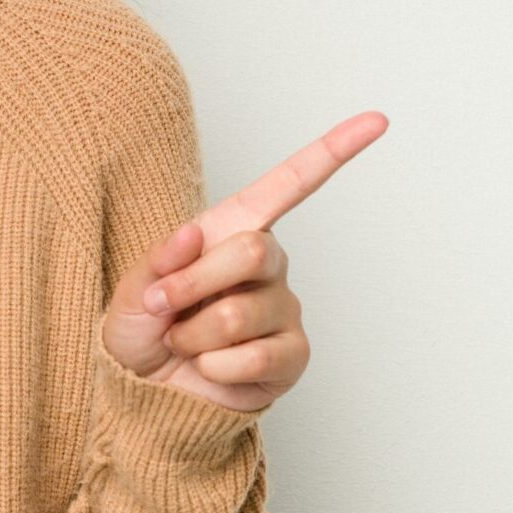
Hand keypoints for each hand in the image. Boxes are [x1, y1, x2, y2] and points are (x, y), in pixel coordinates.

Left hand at [100, 109, 388, 412]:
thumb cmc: (145, 329)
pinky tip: (209, 367)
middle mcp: (269, 264)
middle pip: (255, 251)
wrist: (147, 392)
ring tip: (184, 342)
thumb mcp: (134, 288)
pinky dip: (214, 367)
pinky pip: (255, 357)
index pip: (291, 183)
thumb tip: (192, 234)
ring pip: (241, 314)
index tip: (377, 120)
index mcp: (236, 229)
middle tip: (163, 305)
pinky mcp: (293, 357)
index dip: (334, 151)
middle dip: (195, 282)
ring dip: (193, 334)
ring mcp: (285, 310)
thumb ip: (159, 261)